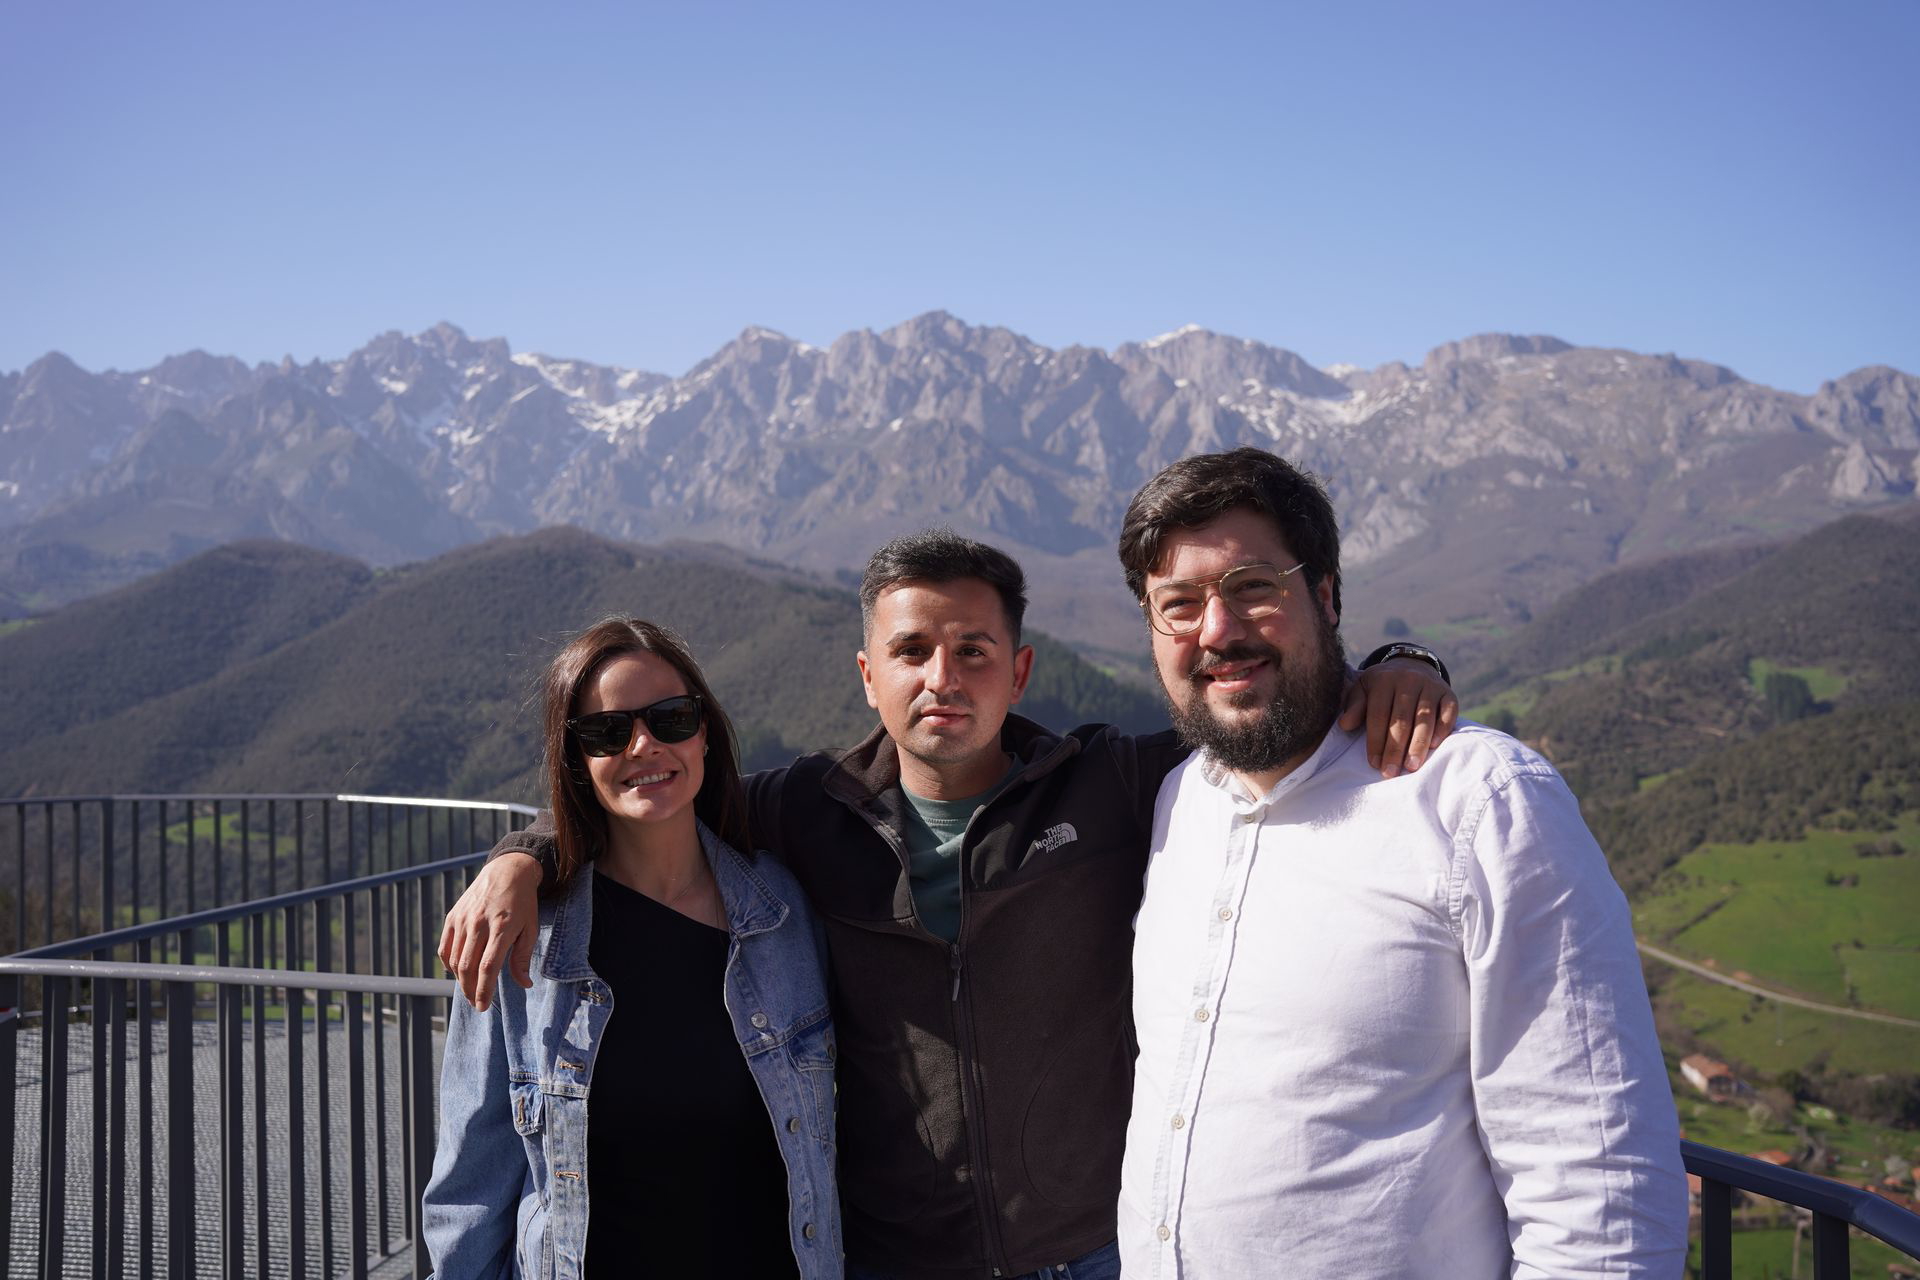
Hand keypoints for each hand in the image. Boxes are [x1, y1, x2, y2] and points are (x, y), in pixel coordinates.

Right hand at [437, 853, 542, 1009]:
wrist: (507, 871)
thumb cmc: (523, 903)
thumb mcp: (530, 928)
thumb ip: (523, 957)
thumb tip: (524, 984)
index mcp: (502, 926)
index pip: (488, 966)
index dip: (484, 990)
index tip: (483, 1006)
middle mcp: (479, 923)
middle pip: (468, 966)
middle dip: (470, 990)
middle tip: (476, 1003)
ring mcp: (463, 919)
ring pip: (454, 959)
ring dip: (460, 980)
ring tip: (470, 990)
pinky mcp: (452, 916)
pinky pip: (444, 947)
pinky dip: (449, 964)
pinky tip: (458, 971)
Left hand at [1339, 658, 1458, 777]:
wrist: (1412, 665)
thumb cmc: (1381, 686)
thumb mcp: (1363, 689)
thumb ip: (1354, 706)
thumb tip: (1345, 725)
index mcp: (1383, 680)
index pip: (1378, 715)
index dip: (1375, 741)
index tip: (1374, 763)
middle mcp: (1408, 680)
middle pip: (1401, 719)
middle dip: (1395, 748)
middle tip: (1390, 772)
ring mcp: (1430, 686)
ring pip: (1425, 718)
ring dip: (1418, 744)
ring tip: (1411, 766)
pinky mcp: (1448, 693)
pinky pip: (1448, 712)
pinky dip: (1443, 729)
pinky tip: (1434, 746)